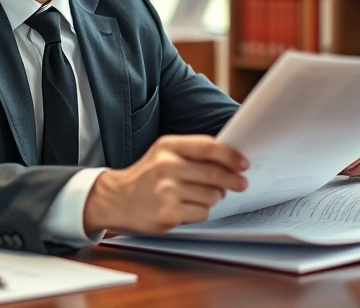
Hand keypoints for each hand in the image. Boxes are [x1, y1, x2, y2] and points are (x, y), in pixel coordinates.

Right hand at [83, 135, 247, 233]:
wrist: (116, 199)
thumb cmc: (147, 176)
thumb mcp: (165, 154)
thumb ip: (193, 153)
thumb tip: (230, 161)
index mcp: (167, 146)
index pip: (208, 147)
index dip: (230, 156)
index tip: (243, 164)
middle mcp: (166, 166)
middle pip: (214, 173)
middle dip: (232, 180)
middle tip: (241, 183)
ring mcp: (166, 191)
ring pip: (211, 195)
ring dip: (214, 197)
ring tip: (200, 195)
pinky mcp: (167, 213)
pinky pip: (202, 213)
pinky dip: (201, 211)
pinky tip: (187, 207)